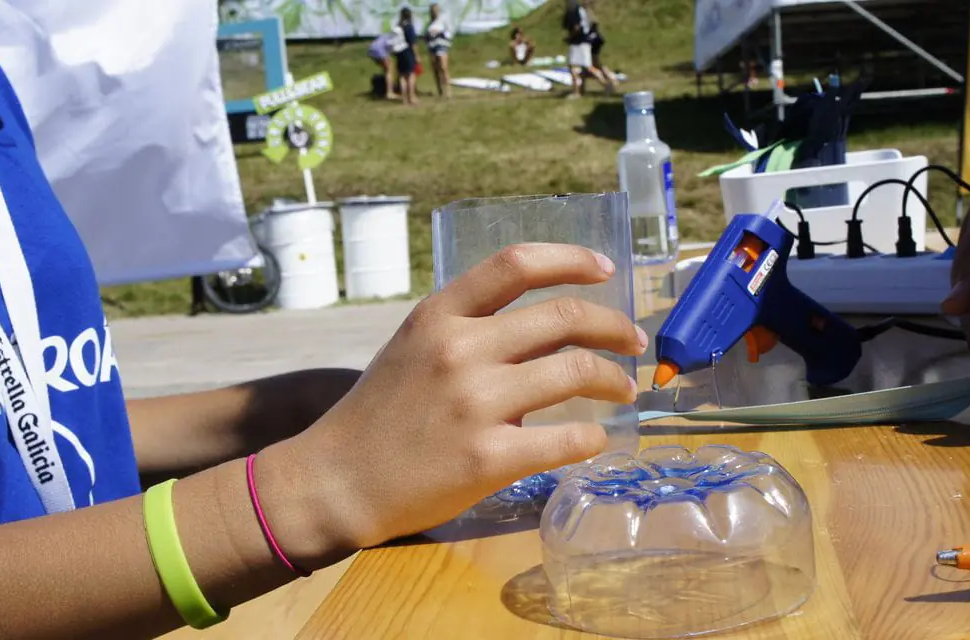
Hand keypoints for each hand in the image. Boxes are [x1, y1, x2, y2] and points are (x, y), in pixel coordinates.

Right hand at [276, 243, 645, 549]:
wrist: (337, 480)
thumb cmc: (377, 413)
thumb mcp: (412, 347)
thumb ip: (466, 328)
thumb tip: (538, 326)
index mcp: (440, 315)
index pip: (517, 264)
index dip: (572, 259)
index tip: (605, 270)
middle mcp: (461, 350)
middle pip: (564, 316)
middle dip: (613, 326)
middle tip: (632, 341)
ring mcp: (476, 404)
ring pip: (577, 373)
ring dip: (615, 379)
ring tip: (624, 390)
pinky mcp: (488, 457)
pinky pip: (567, 439)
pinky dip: (593, 436)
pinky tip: (594, 438)